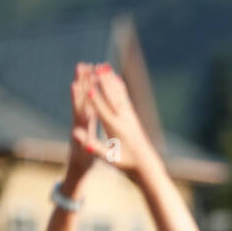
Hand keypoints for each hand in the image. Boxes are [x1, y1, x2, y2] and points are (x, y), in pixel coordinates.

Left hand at [63, 64, 97, 191]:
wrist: (77, 164)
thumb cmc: (84, 161)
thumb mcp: (86, 154)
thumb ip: (83, 143)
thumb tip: (76, 133)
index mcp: (82, 127)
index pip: (83, 107)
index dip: (84, 95)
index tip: (87, 82)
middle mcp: (78, 119)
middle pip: (80, 97)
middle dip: (81, 81)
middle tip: (83, 66)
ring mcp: (79, 117)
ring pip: (81, 95)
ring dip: (82, 80)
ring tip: (84, 65)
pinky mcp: (82, 117)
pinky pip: (85, 99)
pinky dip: (87, 88)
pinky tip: (91, 78)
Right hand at [77, 64, 157, 178]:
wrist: (146, 164)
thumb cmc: (126, 164)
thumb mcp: (110, 159)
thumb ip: (97, 150)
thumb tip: (85, 145)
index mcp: (116, 130)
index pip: (104, 112)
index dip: (96, 100)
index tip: (89, 87)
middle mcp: (124, 120)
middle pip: (112, 98)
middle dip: (104, 82)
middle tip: (96, 67)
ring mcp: (129, 117)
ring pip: (118, 94)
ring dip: (110, 79)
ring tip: (104, 66)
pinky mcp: (133, 117)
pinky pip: (125, 98)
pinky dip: (120, 86)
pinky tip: (117, 77)